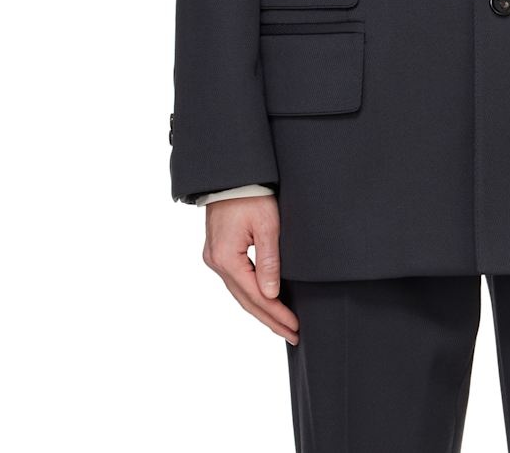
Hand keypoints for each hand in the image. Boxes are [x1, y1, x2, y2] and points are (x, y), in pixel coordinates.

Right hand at [202, 195, 299, 344]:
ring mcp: (214, 257)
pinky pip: (236, 281)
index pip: (255, 296)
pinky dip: (251, 294)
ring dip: (261, 310)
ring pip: (240, 293)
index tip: (295, 327)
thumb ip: (269, 260)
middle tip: (292, 335)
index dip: (277, 314)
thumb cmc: (251, 193)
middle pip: (245, 300)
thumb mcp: (267, 224)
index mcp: (226, 257)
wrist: (232, 174)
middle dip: (270, 319)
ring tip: (282, 325)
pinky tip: (265, 302)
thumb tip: (271, 294)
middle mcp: (216, 261)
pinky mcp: (218, 251)